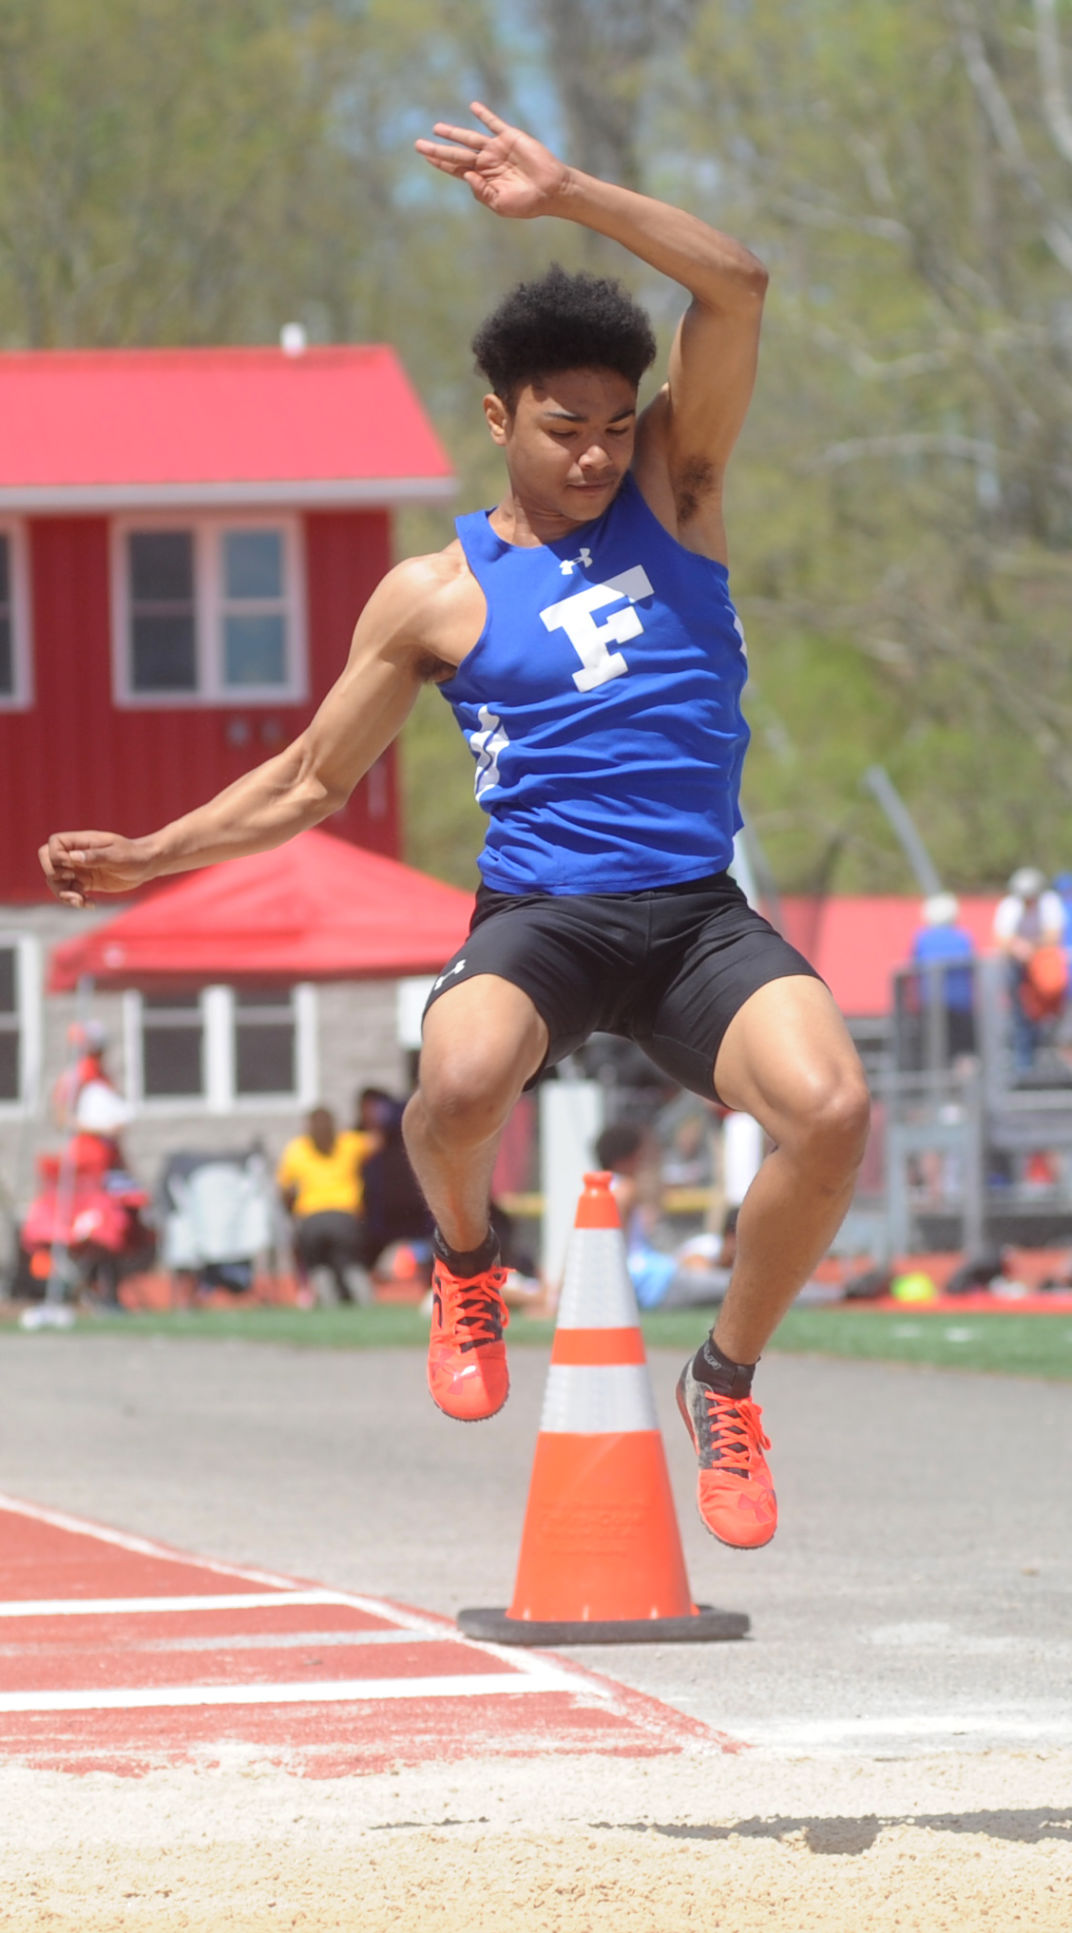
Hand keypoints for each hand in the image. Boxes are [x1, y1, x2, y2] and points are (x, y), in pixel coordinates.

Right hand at [39, 830, 154, 907]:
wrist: (146, 866)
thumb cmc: (133, 855)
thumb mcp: (117, 855)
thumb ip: (95, 856)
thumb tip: (73, 858)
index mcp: (81, 842)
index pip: (53, 844)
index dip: (56, 857)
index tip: (71, 867)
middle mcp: (76, 855)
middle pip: (49, 863)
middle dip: (55, 879)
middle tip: (73, 887)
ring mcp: (79, 869)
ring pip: (56, 881)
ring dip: (64, 894)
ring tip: (81, 902)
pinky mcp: (86, 883)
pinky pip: (70, 892)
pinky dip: (76, 901)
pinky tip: (91, 904)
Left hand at [415, 102, 568, 218]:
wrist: (552, 190)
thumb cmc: (527, 203)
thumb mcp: (500, 204)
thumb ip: (481, 192)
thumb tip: (465, 174)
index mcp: (482, 178)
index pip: (456, 168)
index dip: (440, 163)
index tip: (425, 156)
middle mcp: (487, 162)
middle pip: (457, 153)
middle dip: (437, 149)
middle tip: (417, 144)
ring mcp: (498, 149)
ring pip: (470, 138)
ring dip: (453, 132)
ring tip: (436, 128)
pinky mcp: (511, 138)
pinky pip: (495, 124)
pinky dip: (484, 115)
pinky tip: (474, 107)